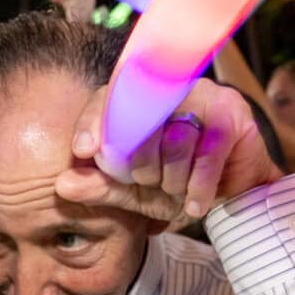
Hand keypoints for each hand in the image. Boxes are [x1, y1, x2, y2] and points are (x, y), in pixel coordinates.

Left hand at [56, 79, 283, 221]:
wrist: (230, 197)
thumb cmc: (176, 186)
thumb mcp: (132, 193)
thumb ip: (99, 187)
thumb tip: (63, 185)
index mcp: (140, 100)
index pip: (108, 98)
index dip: (93, 121)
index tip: (81, 150)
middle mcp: (170, 89)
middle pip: (140, 122)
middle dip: (142, 168)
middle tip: (151, 185)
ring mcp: (203, 96)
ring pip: (176, 140)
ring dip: (173, 180)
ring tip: (177, 192)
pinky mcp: (232, 112)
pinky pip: (208, 151)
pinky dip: (198, 185)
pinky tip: (194, 204)